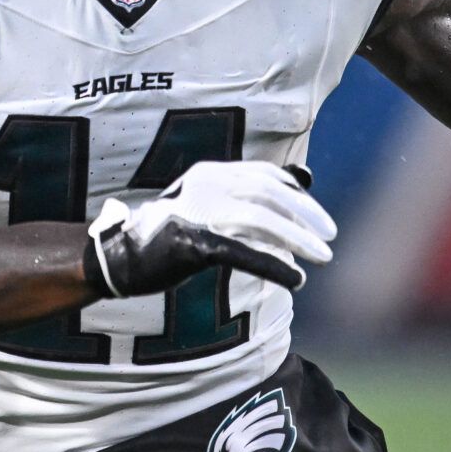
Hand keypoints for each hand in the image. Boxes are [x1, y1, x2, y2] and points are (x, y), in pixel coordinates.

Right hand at [84, 160, 335, 296]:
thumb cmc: (169, 234)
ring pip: (259, 220)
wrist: (119, 257)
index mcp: (210, 173)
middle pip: (267, 193)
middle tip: (331, 237)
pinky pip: (240, 251)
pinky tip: (295, 278)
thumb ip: (250, 195)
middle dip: (305, 215)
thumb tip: (305, 180)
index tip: (318, 217)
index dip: (296, 195)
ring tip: (322, 257)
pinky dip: (272, 264)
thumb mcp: (210, 205)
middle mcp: (205, 185)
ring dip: (296, 239)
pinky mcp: (190, 242)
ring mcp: (196, 211)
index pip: (264, 176)